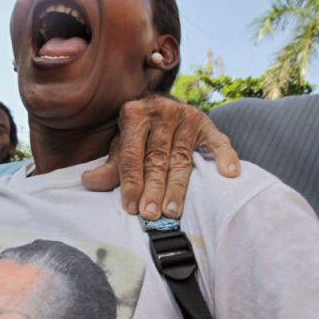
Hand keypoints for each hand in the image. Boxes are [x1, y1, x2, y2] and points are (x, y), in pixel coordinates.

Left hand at [82, 94, 238, 218]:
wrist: (163, 104)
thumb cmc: (139, 132)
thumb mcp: (121, 144)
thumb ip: (111, 166)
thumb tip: (89, 182)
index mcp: (134, 114)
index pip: (132, 154)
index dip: (131, 182)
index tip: (131, 207)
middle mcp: (161, 111)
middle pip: (157, 158)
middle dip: (153, 189)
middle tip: (151, 215)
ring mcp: (186, 116)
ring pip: (181, 158)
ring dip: (178, 187)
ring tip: (172, 210)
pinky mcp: (206, 123)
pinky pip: (218, 141)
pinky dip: (225, 156)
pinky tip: (229, 173)